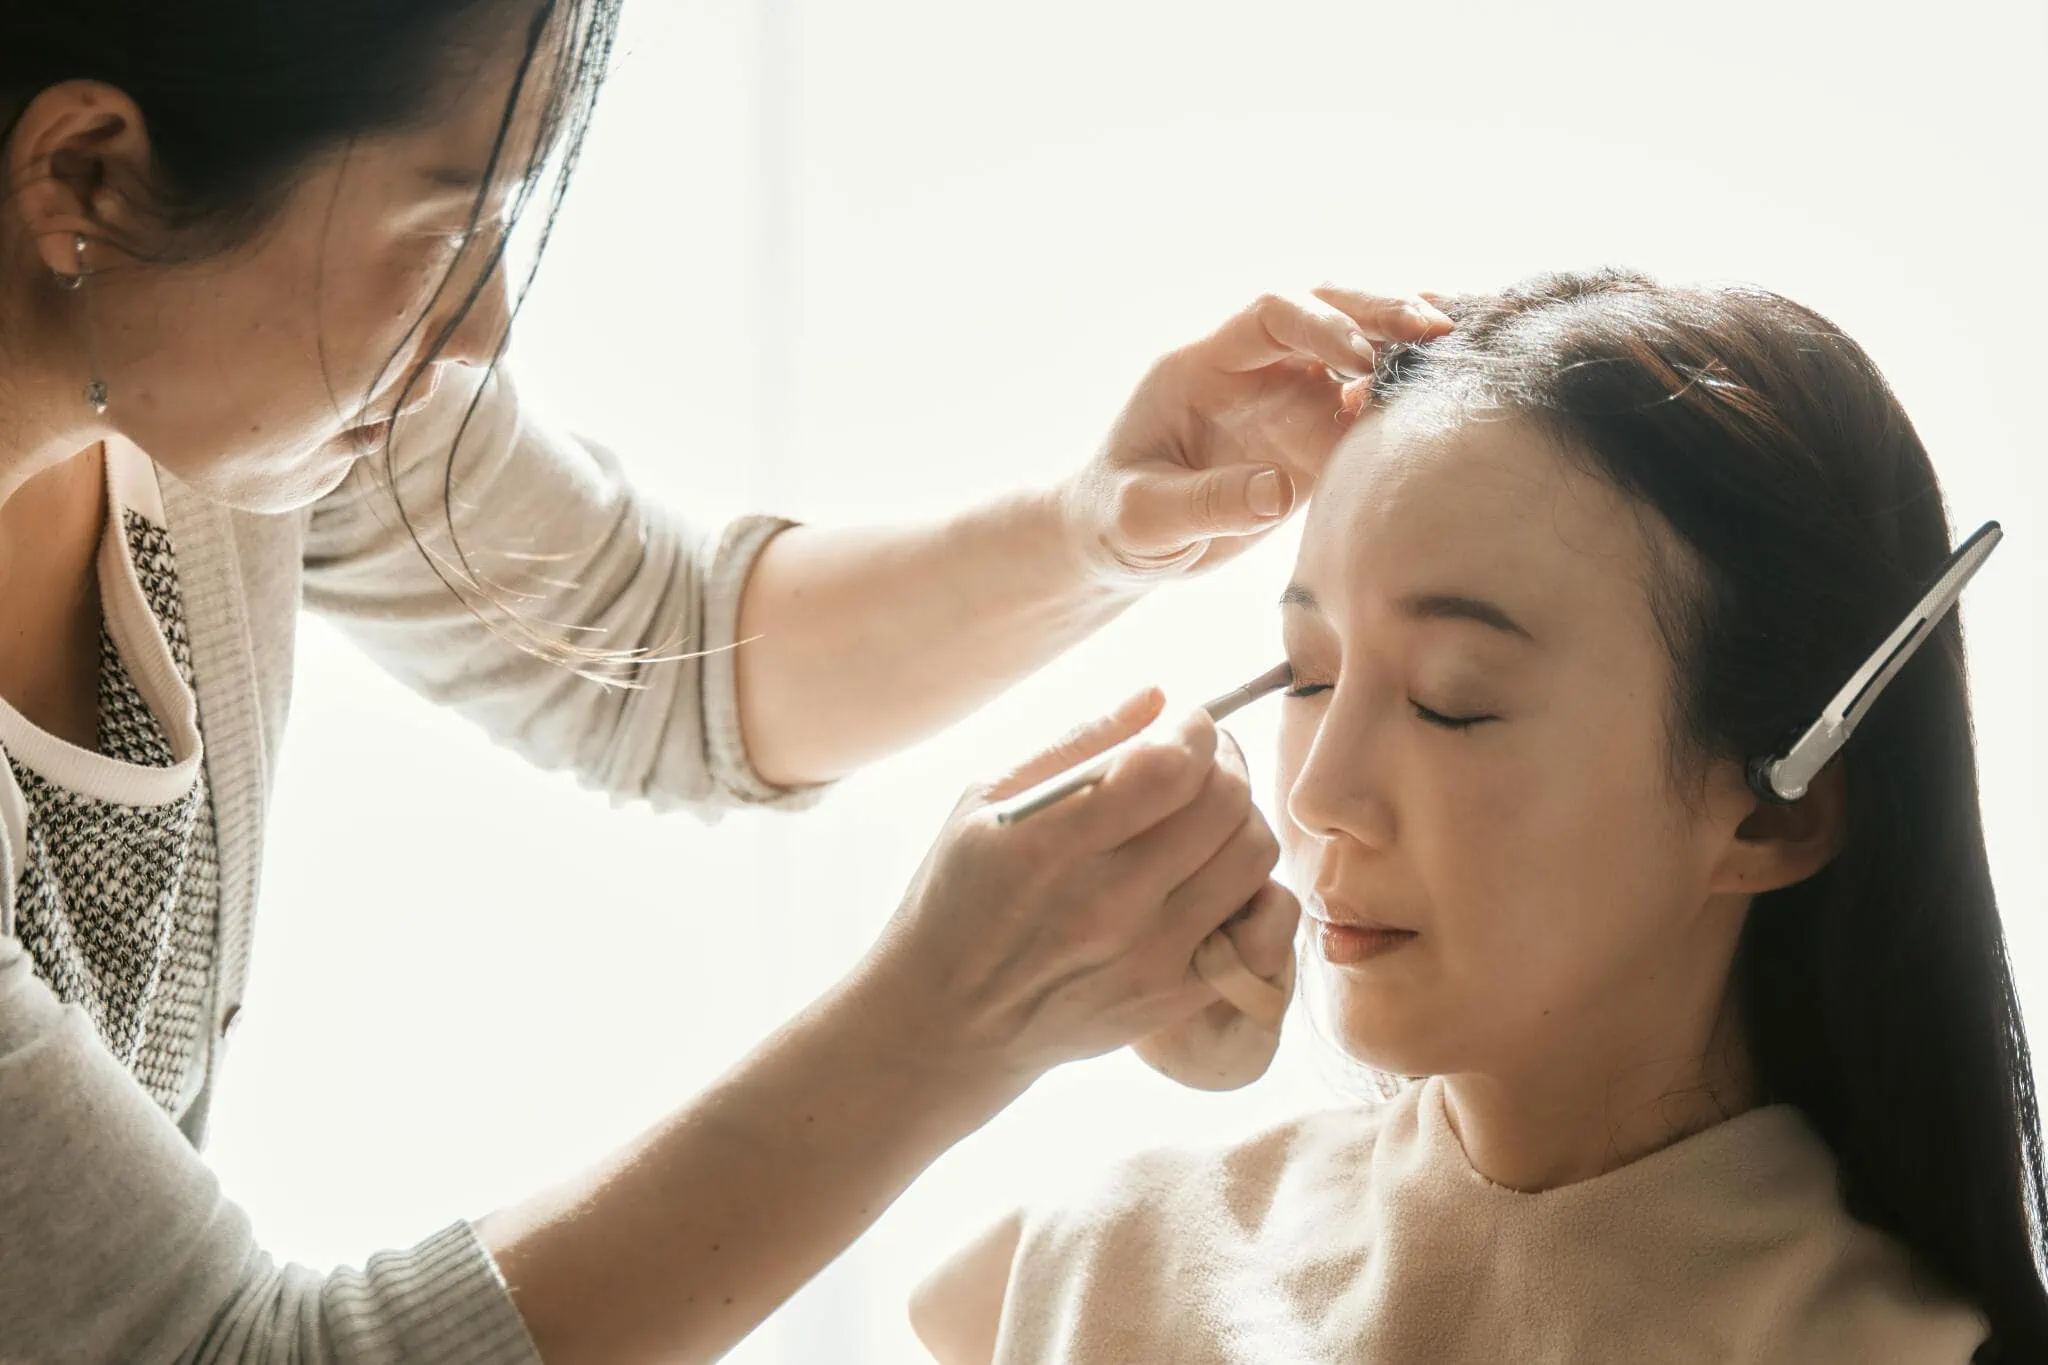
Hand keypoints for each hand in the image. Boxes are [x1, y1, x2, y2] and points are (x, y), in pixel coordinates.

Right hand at [847, 688, 1285, 1098]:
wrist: (952, 1021)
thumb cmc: (959, 898)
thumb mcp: (984, 804)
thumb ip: (1075, 744)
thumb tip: (1156, 696)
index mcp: (1051, 846)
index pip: (1169, 765)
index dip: (1194, 726)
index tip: (1182, 720)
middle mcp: (1108, 904)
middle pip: (1224, 802)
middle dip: (1224, 759)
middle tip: (1202, 756)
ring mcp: (1149, 955)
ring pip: (1251, 854)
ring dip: (1240, 816)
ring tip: (1205, 812)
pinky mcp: (1176, 993)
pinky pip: (1259, 920)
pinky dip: (1249, 882)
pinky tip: (1210, 871)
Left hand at [1058, 287, 1452, 583]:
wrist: (1114, 547)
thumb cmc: (1112, 523)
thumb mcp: (1143, 518)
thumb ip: (1205, 502)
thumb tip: (1279, 489)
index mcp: (1201, 369)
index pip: (1270, 319)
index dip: (1320, 327)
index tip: (1360, 363)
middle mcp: (1250, 375)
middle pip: (1325, 314)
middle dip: (1380, 315)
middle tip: (1437, 333)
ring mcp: (1284, 407)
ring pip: (1356, 360)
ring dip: (1404, 353)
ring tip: (1462, 359)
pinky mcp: (1309, 448)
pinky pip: (1365, 416)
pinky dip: (1406, 404)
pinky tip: (1451, 399)